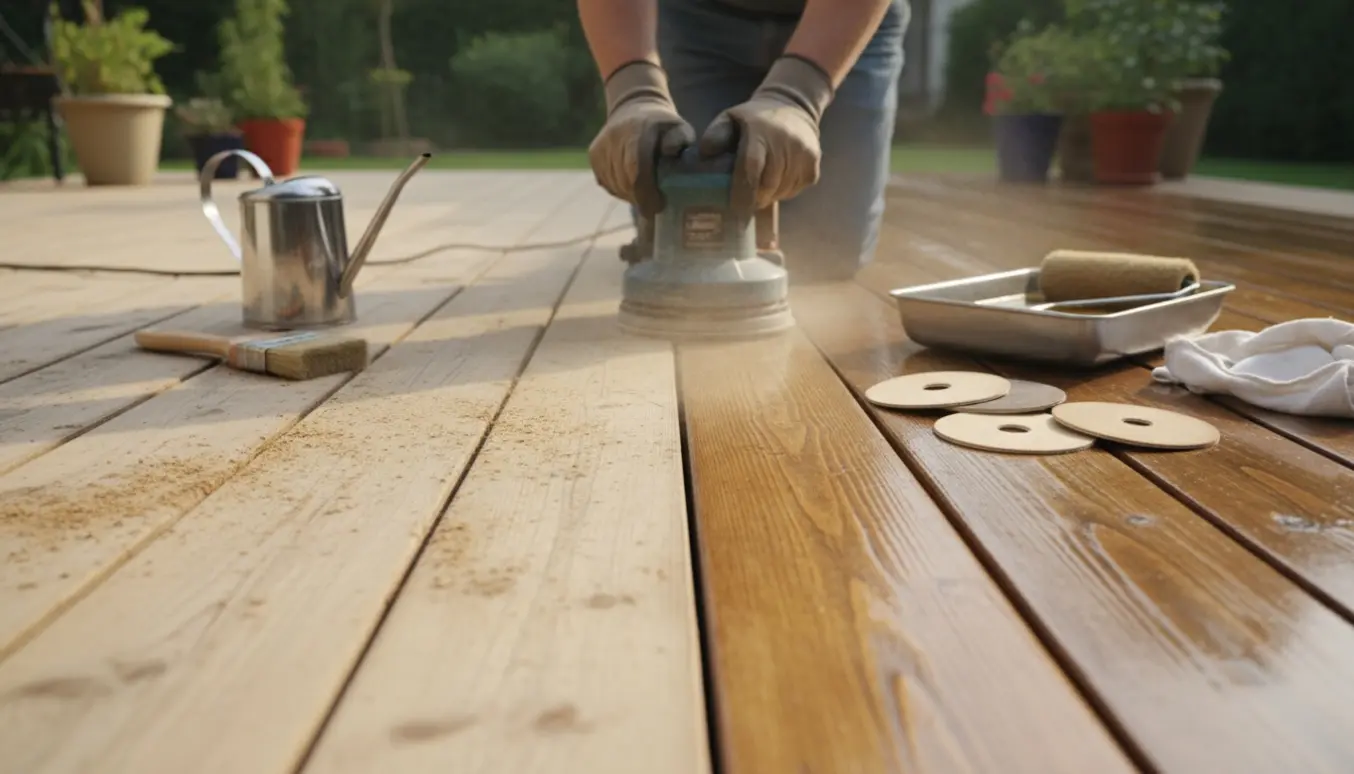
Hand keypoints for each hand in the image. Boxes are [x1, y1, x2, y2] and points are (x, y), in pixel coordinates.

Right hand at [588, 61, 695, 215]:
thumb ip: (681, 139)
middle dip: (641, 198)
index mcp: (636, 131)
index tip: (658, 206)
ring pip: (615, 184)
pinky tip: (632, 186)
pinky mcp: (594, 154)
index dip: (646, 193)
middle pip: (625, 181)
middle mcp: (615, 137)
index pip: (636, 169)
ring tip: (645, 194)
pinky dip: (620, 190)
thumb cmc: (663, 125)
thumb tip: (671, 151)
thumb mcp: (679, 127)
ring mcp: (601, 146)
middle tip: (655, 205)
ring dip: (630, 196)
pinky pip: (606, 182)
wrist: (634, 107)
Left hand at [698, 55, 834, 218]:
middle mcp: (786, 144)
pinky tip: (777, 180)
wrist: (793, 106)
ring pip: (781, 191)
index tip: (735, 209)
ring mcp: (804, 155)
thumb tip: (704, 155)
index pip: (752, 167)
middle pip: (767, 185)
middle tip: (744, 201)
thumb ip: (715, 135)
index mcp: (761, 133)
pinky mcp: (814, 166)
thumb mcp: (731, 118)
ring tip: (760, 187)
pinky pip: (795, 190)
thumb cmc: (755, 119)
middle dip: (754, 198)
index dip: (743, 191)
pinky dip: (783, 192)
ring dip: (768, 196)